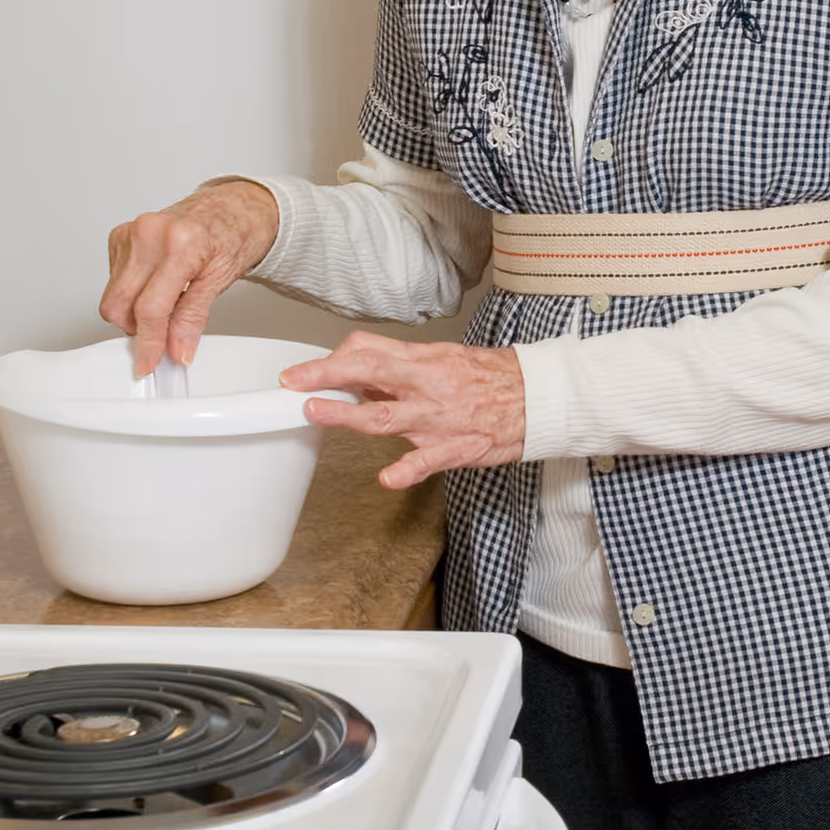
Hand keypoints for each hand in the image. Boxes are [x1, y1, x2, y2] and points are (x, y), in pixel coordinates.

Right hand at [101, 179, 280, 375]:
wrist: (231, 207)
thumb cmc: (232, 234)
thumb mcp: (221, 280)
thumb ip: (193, 319)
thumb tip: (178, 350)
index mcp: (179, 244)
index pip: (150, 309)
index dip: (148, 344)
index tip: (148, 364)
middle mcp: (148, 233)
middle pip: (120, 305)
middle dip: (137, 330)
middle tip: (161, 336)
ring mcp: (131, 231)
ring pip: (113, 295)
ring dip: (135, 311)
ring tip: (167, 301)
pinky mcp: (119, 235)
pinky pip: (114, 280)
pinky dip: (132, 292)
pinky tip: (156, 284)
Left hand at [281, 333, 525, 489]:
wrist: (537, 398)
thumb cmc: (488, 378)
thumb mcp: (443, 357)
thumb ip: (400, 366)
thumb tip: (357, 368)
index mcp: (423, 361)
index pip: (369, 351)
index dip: (331, 360)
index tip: (301, 373)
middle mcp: (427, 386)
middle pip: (370, 373)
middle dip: (326, 376)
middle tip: (292, 382)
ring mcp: (440, 419)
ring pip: (388, 415)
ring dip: (348, 415)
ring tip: (316, 412)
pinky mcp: (457, 447)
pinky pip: (429, 460)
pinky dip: (408, 470)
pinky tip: (388, 478)